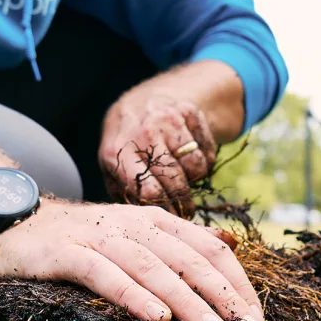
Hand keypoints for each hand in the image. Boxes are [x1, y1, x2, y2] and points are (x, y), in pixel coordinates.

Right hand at [0, 199, 263, 320]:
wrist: (16, 223)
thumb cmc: (84, 239)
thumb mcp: (136, 235)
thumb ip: (180, 241)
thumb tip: (231, 244)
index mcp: (157, 222)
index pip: (210, 250)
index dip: (238, 285)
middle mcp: (134, 226)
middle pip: (190, 261)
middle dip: (224, 299)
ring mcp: (100, 238)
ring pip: (153, 269)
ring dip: (187, 302)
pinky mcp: (66, 254)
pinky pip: (105, 275)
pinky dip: (133, 295)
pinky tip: (156, 319)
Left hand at [99, 92, 217, 217]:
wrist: (143, 100)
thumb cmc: (127, 144)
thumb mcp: (113, 165)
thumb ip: (122, 192)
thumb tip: (145, 221)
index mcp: (117, 152)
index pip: (148, 192)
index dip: (165, 211)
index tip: (174, 220)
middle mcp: (142, 134)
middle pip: (175, 182)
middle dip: (185, 202)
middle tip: (187, 210)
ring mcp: (166, 120)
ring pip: (196, 167)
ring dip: (195, 178)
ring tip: (184, 176)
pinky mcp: (189, 112)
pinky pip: (207, 152)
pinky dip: (204, 160)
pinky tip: (191, 156)